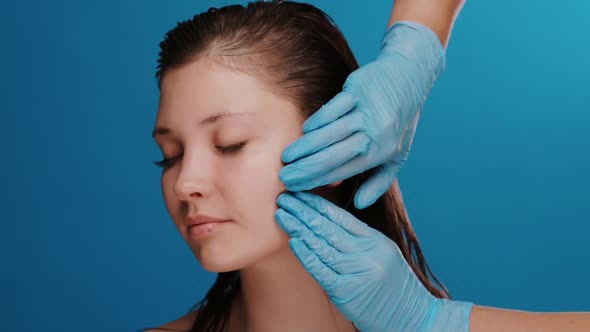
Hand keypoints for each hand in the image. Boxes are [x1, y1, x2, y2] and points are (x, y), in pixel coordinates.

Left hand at [275, 191, 471, 331]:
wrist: (414, 317)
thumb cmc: (394, 287)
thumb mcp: (383, 254)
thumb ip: (359, 239)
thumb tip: (328, 221)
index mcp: (376, 240)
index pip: (341, 216)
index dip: (318, 203)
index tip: (299, 192)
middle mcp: (368, 253)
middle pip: (329, 227)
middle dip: (303, 211)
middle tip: (283, 197)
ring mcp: (358, 272)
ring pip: (323, 245)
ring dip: (299, 229)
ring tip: (282, 215)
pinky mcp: (347, 292)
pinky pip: (322, 270)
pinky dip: (306, 255)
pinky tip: (294, 241)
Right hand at [279, 22, 444, 208]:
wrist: (410, 78)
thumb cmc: (401, 122)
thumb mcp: (398, 155)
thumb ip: (379, 182)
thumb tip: (360, 204)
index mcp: (381, 152)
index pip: (343, 170)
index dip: (318, 180)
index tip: (297, 187)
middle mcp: (374, 133)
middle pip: (334, 155)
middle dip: (306, 168)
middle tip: (284, 176)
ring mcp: (366, 111)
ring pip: (330, 133)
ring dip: (306, 146)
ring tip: (287, 156)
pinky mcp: (358, 91)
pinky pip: (334, 109)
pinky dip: (318, 120)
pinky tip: (305, 130)